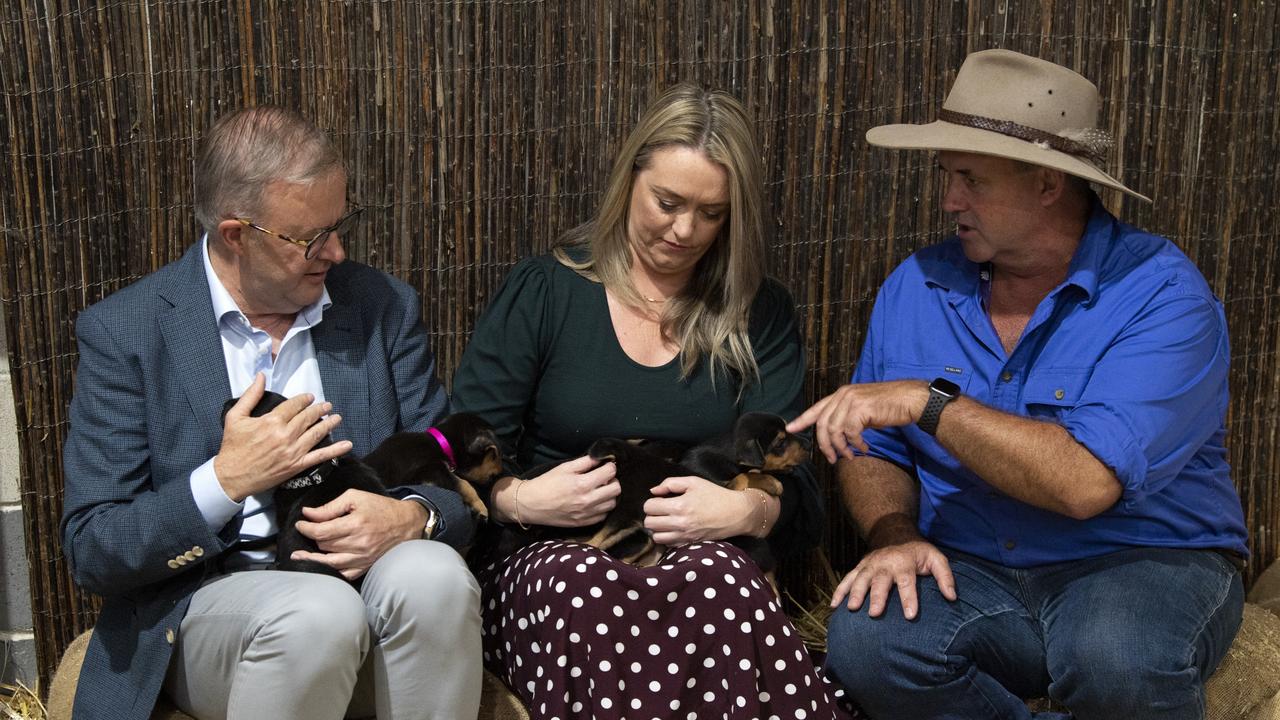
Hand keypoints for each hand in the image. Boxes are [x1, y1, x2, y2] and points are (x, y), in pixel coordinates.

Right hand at [214, 373, 352, 500]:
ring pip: (316, 433)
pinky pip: (320, 456)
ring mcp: (293, 451)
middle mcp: (285, 435)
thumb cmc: (232, 446)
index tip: (310, 397)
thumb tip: (261, 376)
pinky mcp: (296, 466)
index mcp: (271, 421)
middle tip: (327, 406)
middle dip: (319, 410)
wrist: (231, 477)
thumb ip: (251, 395)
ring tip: (336, 418)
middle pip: (308, 418)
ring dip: (329, 424)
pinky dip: (335, 450)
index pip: (293, 406)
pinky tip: (347, 444)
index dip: (304, 400)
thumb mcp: (235, 417)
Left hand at [290, 490, 424, 579]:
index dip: (306, 528)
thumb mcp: (356, 498)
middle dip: (313, 538)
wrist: (407, 523)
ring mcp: (362, 558)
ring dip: (312, 558)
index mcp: (355, 524)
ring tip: (299, 556)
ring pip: (329, 562)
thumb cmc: (381, 508)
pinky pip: (343, 574)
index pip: (321, 531)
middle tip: (308, 532)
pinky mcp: (366, 567)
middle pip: (324, 546)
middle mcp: (358, 543)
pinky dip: (329, 571)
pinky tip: (319, 568)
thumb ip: (330, 507)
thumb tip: (308, 513)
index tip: (300, 524)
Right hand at [517, 455, 618, 526]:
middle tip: (604, 478)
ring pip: (612, 503)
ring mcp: (586, 514)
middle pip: (616, 489)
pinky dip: (602, 507)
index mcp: (582, 484)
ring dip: (609, 495)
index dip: (610, 466)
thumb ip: (585, 462)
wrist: (531, 504)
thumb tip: (601, 458)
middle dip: (613, 480)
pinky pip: (603, 515)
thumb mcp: (565, 467)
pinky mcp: (583, 523)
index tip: (606, 465)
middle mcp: (588, 500)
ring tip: (599, 490)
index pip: (610, 473)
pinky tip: (594, 501)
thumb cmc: (547, 483)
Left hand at [643, 476, 763, 544]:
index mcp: (679, 505)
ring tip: (667, 521)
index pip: (649, 507)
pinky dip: (667, 538)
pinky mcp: (689, 544)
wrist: (736, 513)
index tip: (661, 500)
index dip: (652, 502)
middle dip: (653, 515)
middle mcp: (679, 523)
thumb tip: (654, 491)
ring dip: (658, 529)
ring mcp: (684, 536)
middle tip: (662, 510)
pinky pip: (668, 545)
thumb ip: (670, 483)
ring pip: (656, 537)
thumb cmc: (715, 495)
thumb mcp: (693, 482)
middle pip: (649, 523)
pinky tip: (674, 529)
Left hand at [786, 380, 929, 462]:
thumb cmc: (889, 406)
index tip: (790, 429)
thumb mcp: (863, 408)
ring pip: (834, 431)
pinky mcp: (861, 409)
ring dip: (841, 447)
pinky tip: (864, 448)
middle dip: (824, 444)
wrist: (910, 400)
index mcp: (842, 394)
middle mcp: (843, 395)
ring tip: (849, 455)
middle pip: (822, 424)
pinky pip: (850, 433)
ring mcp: (851, 401)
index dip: (802, 420)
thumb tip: (837, 435)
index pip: (817, 408)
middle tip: (831, 458)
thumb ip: (848, 416)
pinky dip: (855, 445)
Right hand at [829, 540, 956, 618]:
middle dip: (877, 597)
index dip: (909, 598)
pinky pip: (846, 579)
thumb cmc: (917, 551)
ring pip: (860, 579)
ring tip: (852, 609)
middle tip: (874, 614)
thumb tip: (952, 597)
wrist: (893, 532)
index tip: (910, 616)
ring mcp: (869, 565)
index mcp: (904, 562)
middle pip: (880, 582)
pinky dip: (839, 591)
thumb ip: (945, 576)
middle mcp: (884, 563)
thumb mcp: (936, 558)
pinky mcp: (859, 568)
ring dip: (855, 593)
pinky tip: (834, 606)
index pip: (907, 582)